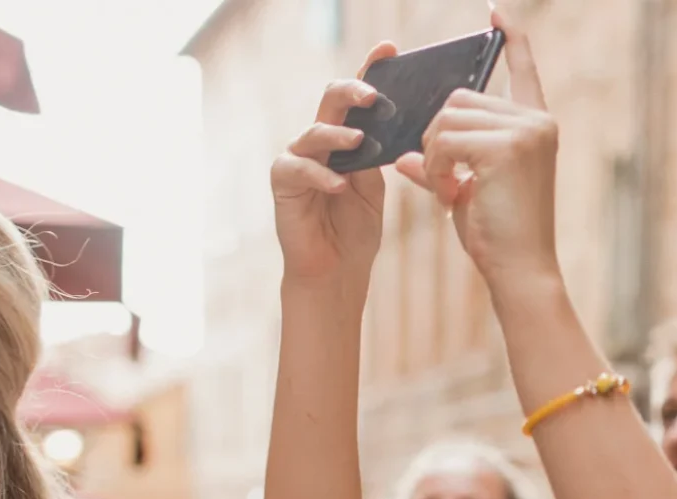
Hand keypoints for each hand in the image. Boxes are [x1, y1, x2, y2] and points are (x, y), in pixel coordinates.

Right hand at [271, 43, 396, 280]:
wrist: (336, 270)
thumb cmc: (355, 230)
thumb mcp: (375, 187)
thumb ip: (378, 155)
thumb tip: (394, 121)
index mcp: (345, 138)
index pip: (357, 98)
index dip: (370, 71)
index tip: (388, 49)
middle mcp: (320, 142)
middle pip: (331, 101)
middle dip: (353, 91)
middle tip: (374, 95)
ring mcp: (299, 158)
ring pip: (315, 131)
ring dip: (339, 135)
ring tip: (360, 142)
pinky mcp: (283, 181)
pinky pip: (299, 167)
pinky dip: (321, 175)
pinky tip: (339, 186)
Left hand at [394, 7, 559, 287]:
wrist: (521, 271)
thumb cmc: (498, 238)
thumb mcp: (465, 192)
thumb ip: (441, 164)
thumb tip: (405, 154)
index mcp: (537, 126)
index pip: (524, 69)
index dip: (512, 39)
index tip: (496, 10)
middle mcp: (537, 121)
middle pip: (460, 99)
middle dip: (438, 137)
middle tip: (444, 181)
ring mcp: (525, 132)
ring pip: (448, 118)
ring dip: (434, 155)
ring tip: (447, 192)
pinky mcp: (506, 147)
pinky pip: (446, 140)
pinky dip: (436, 167)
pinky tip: (447, 195)